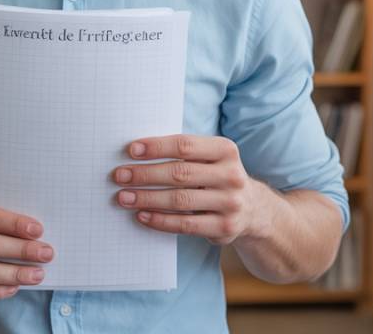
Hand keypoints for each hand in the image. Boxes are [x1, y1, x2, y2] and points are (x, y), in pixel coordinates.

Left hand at [112, 134, 268, 244]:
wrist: (253, 209)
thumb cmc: (216, 176)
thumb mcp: (210, 158)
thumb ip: (182, 153)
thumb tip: (136, 152)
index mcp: (225, 150)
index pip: (185, 145)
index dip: (156, 147)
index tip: (131, 150)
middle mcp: (231, 175)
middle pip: (179, 173)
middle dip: (145, 175)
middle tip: (119, 176)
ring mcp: (230, 203)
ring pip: (180, 201)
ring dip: (147, 198)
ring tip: (124, 197)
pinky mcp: (225, 227)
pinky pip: (186, 225)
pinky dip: (160, 220)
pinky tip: (142, 215)